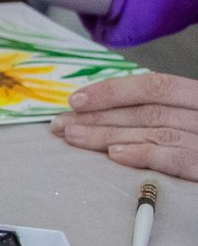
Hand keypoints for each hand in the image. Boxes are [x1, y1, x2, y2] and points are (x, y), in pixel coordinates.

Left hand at [51, 73, 197, 180]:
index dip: (113, 91)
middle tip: (61, 125)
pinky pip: (182, 158)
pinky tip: (117, 155)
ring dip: (110, 133)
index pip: (156, 87)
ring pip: (158, 131)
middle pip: (149, 110)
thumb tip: (113, 118)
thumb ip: (167, 118)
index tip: (76, 100)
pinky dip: (148, 154)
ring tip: (75, 137)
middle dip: (100, 116)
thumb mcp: (192, 126)